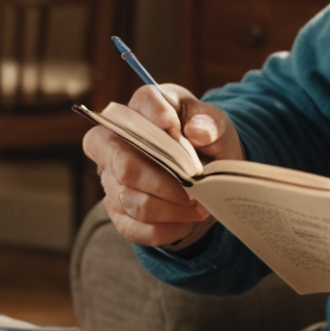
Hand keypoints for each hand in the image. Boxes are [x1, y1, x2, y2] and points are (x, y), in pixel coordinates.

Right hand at [81, 83, 242, 248]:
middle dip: (164, 182)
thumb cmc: (206, 144)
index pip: (141, 103)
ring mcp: (111, 178)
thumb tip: (199, 131)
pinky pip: (135, 227)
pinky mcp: (117, 210)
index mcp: (144, 108)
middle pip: (124, 163)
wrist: (207, 178)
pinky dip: (166, 227)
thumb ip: (211, 124)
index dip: (155, 115)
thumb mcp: (218, 129)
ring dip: (170, 208)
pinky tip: (186, 220)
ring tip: (199, 206)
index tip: (175, 128)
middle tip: (194, 188)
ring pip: (131, 199)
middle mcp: (116, 141)